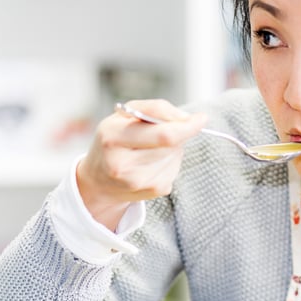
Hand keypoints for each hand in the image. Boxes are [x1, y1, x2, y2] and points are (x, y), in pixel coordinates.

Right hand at [76, 100, 206, 229]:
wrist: (98, 179)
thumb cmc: (114, 140)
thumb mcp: (124, 116)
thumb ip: (155, 109)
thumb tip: (187, 119)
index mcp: (112, 136)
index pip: (164, 134)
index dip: (188, 126)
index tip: (201, 118)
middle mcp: (121, 163)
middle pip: (172, 145)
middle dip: (178, 133)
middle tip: (170, 129)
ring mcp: (137, 181)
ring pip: (175, 156)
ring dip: (172, 149)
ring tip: (150, 150)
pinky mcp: (152, 191)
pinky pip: (174, 170)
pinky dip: (170, 162)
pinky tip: (151, 164)